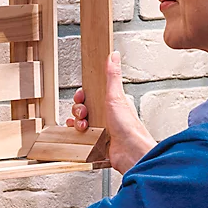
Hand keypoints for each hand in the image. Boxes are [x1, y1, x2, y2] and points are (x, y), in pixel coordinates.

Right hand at [66, 50, 154, 174]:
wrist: (130, 152)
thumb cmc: (128, 126)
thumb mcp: (116, 96)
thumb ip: (112, 75)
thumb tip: (113, 55)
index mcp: (112, 103)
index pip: (91, 95)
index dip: (83, 96)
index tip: (81, 98)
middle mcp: (107, 115)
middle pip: (84, 108)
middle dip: (79, 110)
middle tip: (84, 114)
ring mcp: (102, 129)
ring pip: (81, 122)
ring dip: (78, 123)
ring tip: (84, 126)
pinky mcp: (97, 142)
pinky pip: (81, 136)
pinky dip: (77, 134)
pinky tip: (80, 134)